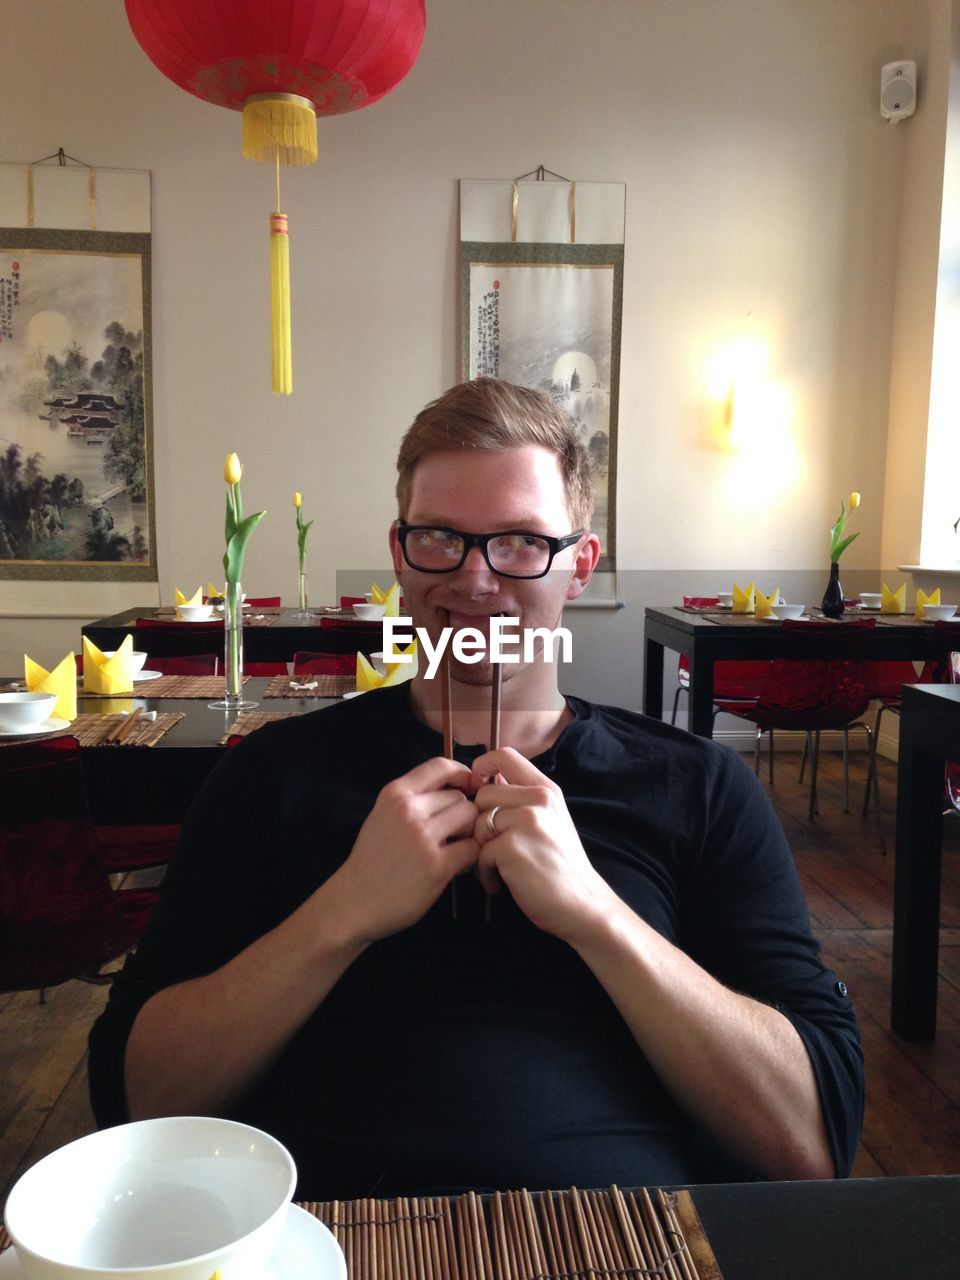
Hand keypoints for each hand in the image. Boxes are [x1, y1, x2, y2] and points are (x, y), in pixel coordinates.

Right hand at [325, 756, 479, 944]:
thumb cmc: (371, 860)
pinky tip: (456, 867)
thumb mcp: (383, 815)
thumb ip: (412, 799)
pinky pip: (472, 849)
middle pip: (459, 797)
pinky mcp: (436, 865)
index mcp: (395, 794)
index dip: (462, 774)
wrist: (353, 902)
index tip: (468, 788)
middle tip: (455, 834)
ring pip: (469, 818)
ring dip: (469, 833)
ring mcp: (423, 837)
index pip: (440, 765)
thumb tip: (455, 787)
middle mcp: (408, 810)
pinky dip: (470, 857)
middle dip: (462, 814)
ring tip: (456, 849)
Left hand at [469, 748, 617, 942]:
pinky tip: (500, 883)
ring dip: (481, 849)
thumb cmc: (561, 866)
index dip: (482, 766)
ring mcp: (526, 821)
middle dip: (480, 822)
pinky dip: (485, 872)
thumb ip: (523, 797)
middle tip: (494, 847)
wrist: (583, 904)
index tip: (477, 787)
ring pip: (477, 823)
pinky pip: (479, 852)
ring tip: (500, 867)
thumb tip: (488, 779)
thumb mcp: (550, 819)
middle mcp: (538, 799)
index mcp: (546, 789)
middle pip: (483, 794)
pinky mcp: (512, 847)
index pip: (504, 755)